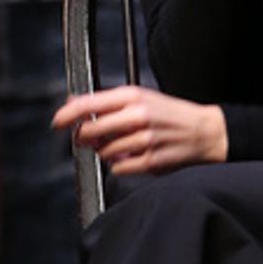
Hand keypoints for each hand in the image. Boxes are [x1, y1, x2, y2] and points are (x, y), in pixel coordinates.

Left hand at [52, 86, 228, 173]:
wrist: (206, 131)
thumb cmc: (171, 114)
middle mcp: (138, 115)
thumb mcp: (141, 98)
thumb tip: (72, 103)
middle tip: (89, 138)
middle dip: (84, 138)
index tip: (56, 123)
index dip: (66, 115)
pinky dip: (120, 165)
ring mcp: (145, 139)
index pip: (88, 104)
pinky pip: (120, 168)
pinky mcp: (151, 160)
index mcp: (133, 96)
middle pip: (91, 131)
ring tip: (121, 145)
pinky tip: (132, 156)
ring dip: (106, 152)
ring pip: (104, 151)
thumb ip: (107, 102)